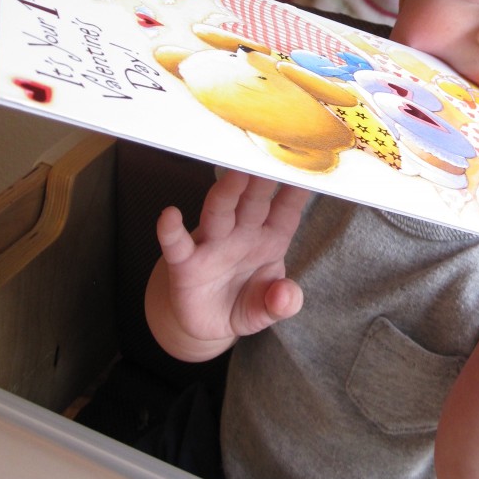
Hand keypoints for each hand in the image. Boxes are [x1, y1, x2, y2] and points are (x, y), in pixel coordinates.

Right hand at [152, 170, 309, 355]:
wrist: (206, 326)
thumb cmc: (243, 303)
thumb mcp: (268, 310)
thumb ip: (281, 303)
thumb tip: (285, 297)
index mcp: (271, 240)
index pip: (287, 210)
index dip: (297, 190)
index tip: (309, 165)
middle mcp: (242, 234)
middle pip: (253, 201)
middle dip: (263, 179)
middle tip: (272, 153)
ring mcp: (212, 244)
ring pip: (220, 211)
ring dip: (228, 192)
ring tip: (236, 172)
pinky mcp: (184, 263)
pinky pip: (176, 244)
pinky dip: (171, 230)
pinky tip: (170, 215)